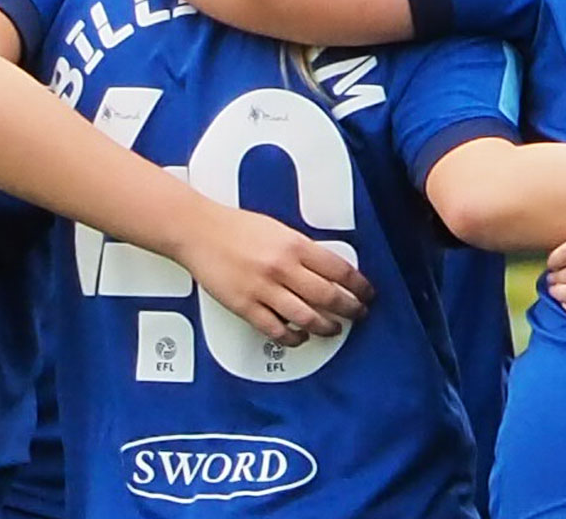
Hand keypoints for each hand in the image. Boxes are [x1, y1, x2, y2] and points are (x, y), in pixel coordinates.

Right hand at [175, 205, 374, 345]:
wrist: (199, 231)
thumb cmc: (236, 228)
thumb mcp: (281, 230)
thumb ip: (305, 250)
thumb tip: (330, 269)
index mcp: (295, 245)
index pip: (340, 271)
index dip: (359, 286)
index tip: (367, 293)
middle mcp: (282, 268)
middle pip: (329, 296)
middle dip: (351, 309)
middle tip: (359, 314)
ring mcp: (263, 289)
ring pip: (307, 317)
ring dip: (326, 327)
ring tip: (334, 328)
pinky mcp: (244, 306)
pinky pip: (275, 329)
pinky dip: (292, 337)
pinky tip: (300, 336)